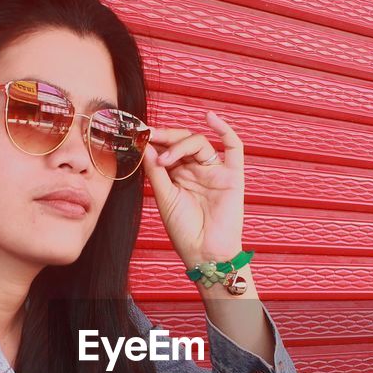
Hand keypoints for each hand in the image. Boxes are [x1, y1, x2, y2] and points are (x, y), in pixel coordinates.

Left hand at [142, 110, 244, 264]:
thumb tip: (145, 145)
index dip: (155, 140)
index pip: (168, 148)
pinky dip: (225, 130)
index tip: (138, 134)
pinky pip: (234, 147)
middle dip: (166, 137)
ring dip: (181, 144)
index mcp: (180, 176)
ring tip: (166, 159)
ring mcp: (215, 172)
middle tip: (149, 136)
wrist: (205, 254)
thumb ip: (156, 171)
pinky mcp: (233, 176)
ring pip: (200, 143)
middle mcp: (197, 171)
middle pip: (184, 141)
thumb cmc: (185, 232)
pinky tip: (211, 118)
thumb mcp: (164, 198)